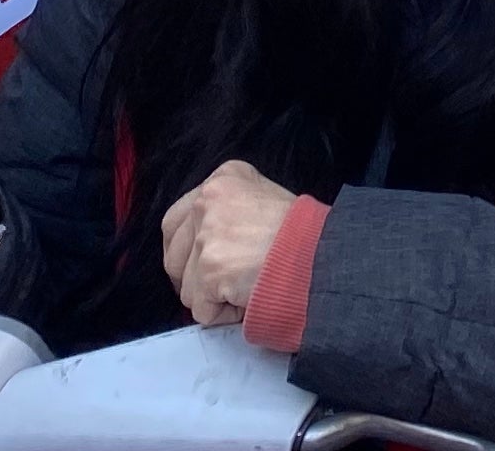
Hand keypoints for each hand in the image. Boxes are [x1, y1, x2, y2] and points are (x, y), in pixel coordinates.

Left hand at [158, 159, 299, 329]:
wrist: (320, 254)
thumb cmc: (300, 233)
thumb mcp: (262, 198)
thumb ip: (229, 211)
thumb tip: (203, 244)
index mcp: (222, 179)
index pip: (176, 221)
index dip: (186, 252)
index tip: (203, 266)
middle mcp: (208, 200)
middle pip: (173, 255)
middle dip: (192, 279)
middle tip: (220, 287)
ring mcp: (207, 235)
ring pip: (186, 287)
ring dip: (212, 298)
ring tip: (245, 287)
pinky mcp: (210, 268)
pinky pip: (201, 309)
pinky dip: (222, 315)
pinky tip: (246, 298)